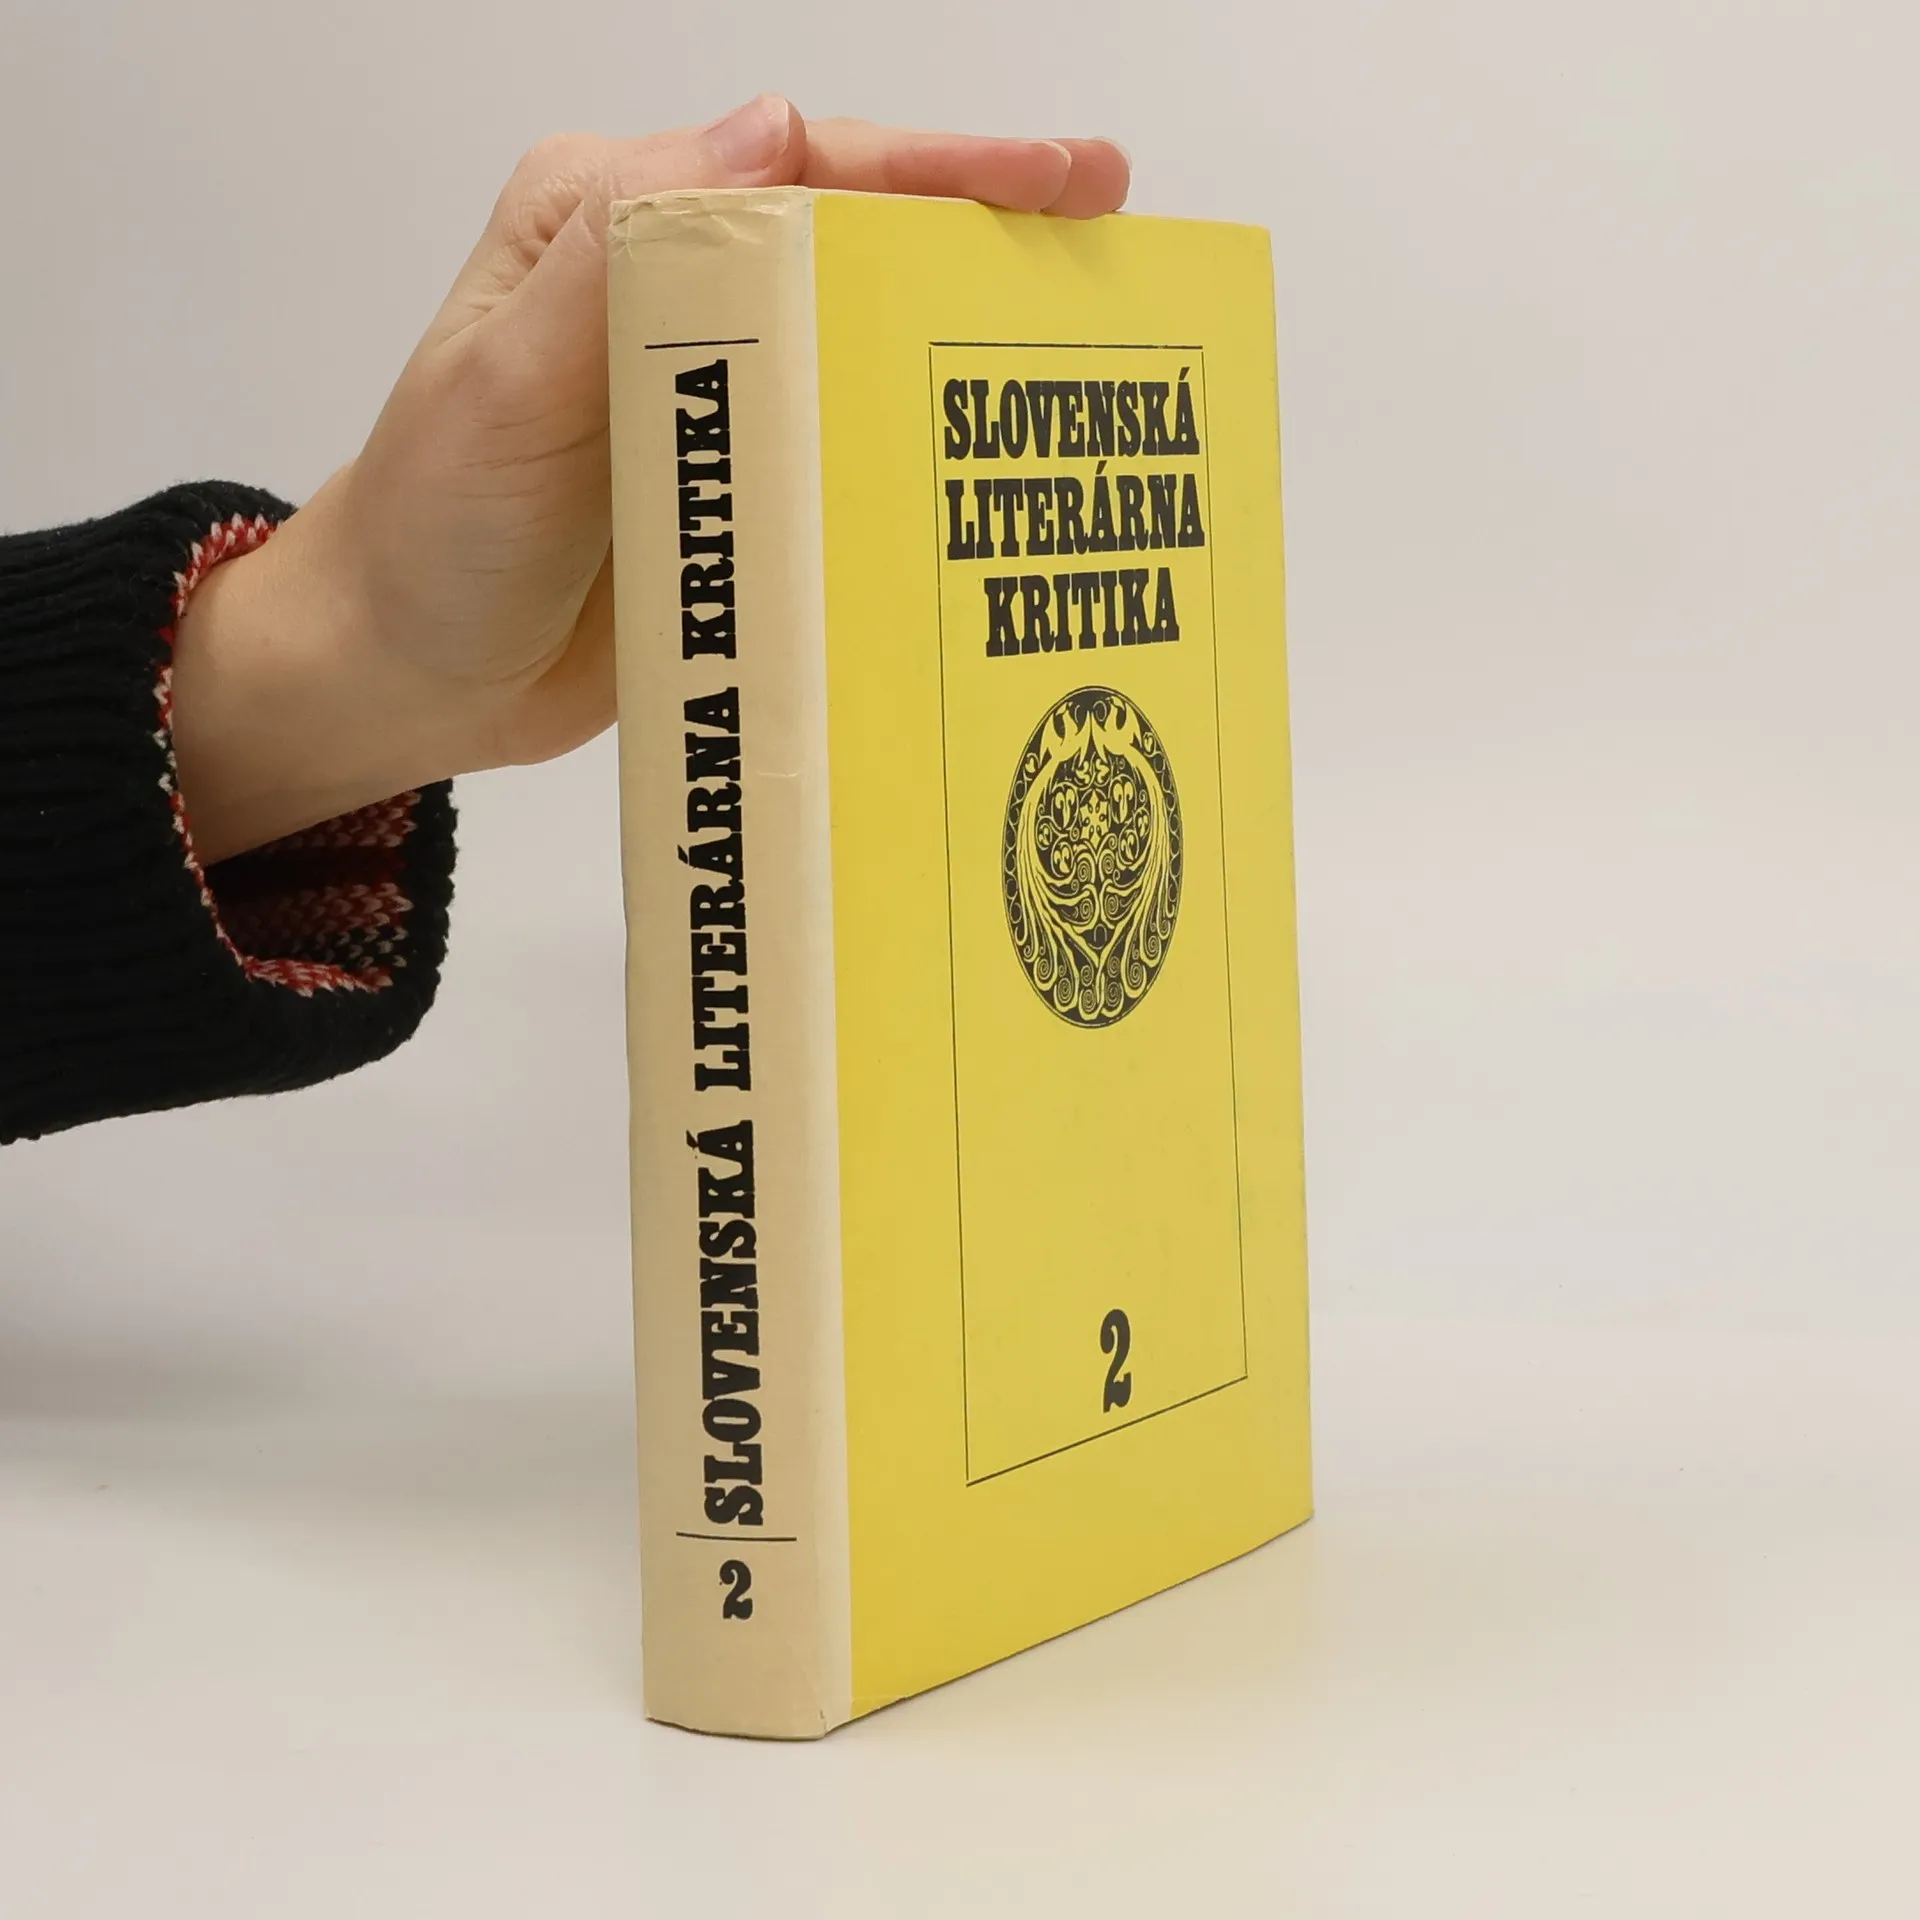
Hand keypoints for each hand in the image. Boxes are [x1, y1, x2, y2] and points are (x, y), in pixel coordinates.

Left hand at [170, 97, 1130, 862]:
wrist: (408, 672)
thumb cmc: (434, 529)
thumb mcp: (504, 384)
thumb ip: (620, 263)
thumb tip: (769, 132)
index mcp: (614, 224)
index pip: (803, 167)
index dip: (940, 170)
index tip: (1060, 185)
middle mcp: (676, 289)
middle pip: (857, 236)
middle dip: (986, 233)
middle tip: (1110, 240)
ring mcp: (716, 389)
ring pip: (864, 335)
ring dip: (968, 337)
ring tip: (1084, 348)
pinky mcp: (739, 479)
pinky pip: (846, 442)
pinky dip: (921, 444)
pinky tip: (993, 467)